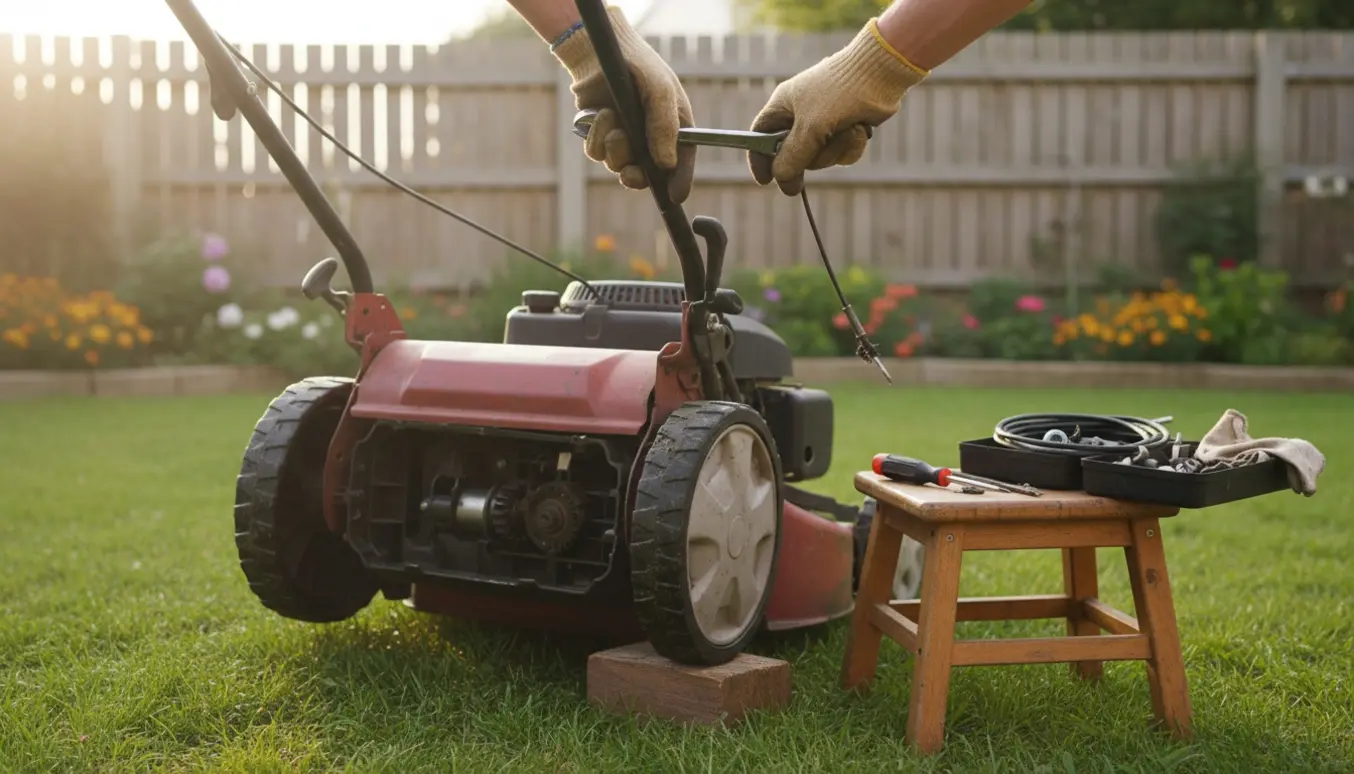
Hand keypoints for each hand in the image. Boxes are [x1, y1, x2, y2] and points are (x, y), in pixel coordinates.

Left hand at [553, 7, 695, 202]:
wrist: (600, 51)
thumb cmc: (639, 66)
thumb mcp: (660, 91)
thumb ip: (664, 127)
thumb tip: (666, 165)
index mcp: (674, 129)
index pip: (681, 163)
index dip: (679, 182)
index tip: (674, 197)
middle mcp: (650, 139)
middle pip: (648, 175)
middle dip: (637, 177)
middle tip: (630, 173)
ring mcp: (625, 139)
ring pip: (618, 165)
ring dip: (614, 147)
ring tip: (611, 118)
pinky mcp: (602, 136)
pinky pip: (597, 153)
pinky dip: (597, 138)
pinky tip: (600, 116)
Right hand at [748, 19, 926, 195]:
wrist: (882, 73)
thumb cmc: (839, 92)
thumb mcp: (810, 127)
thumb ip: (792, 156)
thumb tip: (780, 178)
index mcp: (784, 105)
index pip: (760, 136)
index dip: (759, 158)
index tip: (765, 181)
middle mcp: (801, 115)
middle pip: (792, 155)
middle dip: (811, 156)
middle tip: (819, 149)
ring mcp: (825, 124)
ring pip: (821, 158)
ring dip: (836, 149)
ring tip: (847, 128)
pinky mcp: (845, 130)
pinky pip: (841, 155)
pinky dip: (851, 146)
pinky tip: (860, 128)